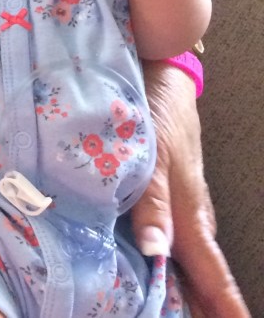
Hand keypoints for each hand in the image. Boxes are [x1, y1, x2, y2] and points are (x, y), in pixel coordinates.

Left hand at [131, 61, 248, 317]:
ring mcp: (177, 204)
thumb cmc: (155, 117)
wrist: (158, 79)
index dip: (223, 306)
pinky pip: (167, 236)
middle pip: (199, 275)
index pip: (212, 275)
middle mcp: (187, 216)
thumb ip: (152, 204)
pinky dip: (163, 261)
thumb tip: (158, 251)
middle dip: (202, 306)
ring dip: (182, 288)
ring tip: (178, 314)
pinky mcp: (160, 191)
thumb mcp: (150, 160)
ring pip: (183, 258)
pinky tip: (151, 270)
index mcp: (190, 216)